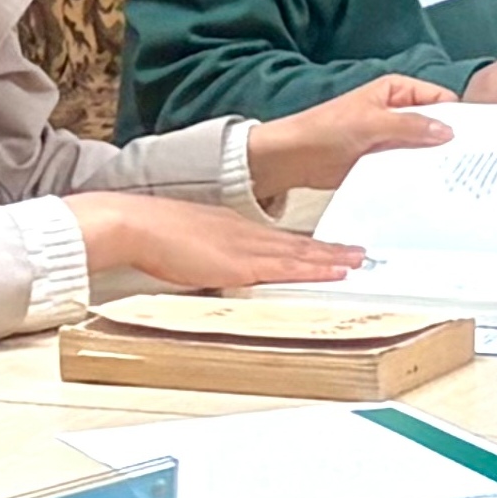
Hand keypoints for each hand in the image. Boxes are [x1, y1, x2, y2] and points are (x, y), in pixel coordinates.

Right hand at [77, 193, 365, 290]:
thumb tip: (212, 269)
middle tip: (360, 254)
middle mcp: (246, 233)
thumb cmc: (152, 235)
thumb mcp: (186, 243)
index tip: (329, 251)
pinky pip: (287, 268)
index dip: (306, 246)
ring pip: (299, 254)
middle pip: (297, 245)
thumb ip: (205, 256)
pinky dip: (314, 270)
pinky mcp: (241, 263)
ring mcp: (246, 247)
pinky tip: (335, 273)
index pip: (279, 239)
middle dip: (329, 251)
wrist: (136, 224)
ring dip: (331, 259)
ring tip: (358, 262)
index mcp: (233, 228)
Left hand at [255, 75, 455, 195]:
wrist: (293, 158)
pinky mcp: (383, 160)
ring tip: (461, 179)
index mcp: (396, 91)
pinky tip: (435, 188)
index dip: (458, 116)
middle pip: (435, 124)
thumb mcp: (372, 123)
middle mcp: (397, 111)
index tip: (478, 138)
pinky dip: (419, 174)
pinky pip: (408, 165)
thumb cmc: (327, 130)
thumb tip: (449, 131)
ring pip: (423, 147)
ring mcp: (391, 137)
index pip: (440, 99)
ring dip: (435, 160)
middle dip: (450, 140)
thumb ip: (411, 126)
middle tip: (475, 163)